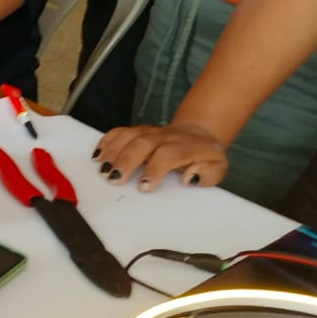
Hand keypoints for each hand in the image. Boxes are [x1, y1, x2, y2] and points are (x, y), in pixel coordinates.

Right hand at [93, 121, 229, 191]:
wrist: (198, 135)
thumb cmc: (205, 158)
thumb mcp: (218, 168)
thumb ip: (208, 174)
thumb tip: (190, 178)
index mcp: (187, 147)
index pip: (168, 154)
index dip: (155, 169)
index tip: (144, 187)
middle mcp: (166, 136)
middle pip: (143, 143)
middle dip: (126, 161)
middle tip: (114, 179)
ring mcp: (151, 131)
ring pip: (129, 136)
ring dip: (113, 152)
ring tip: (102, 169)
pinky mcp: (139, 130)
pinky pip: (120, 131)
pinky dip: (107, 141)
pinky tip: (97, 155)